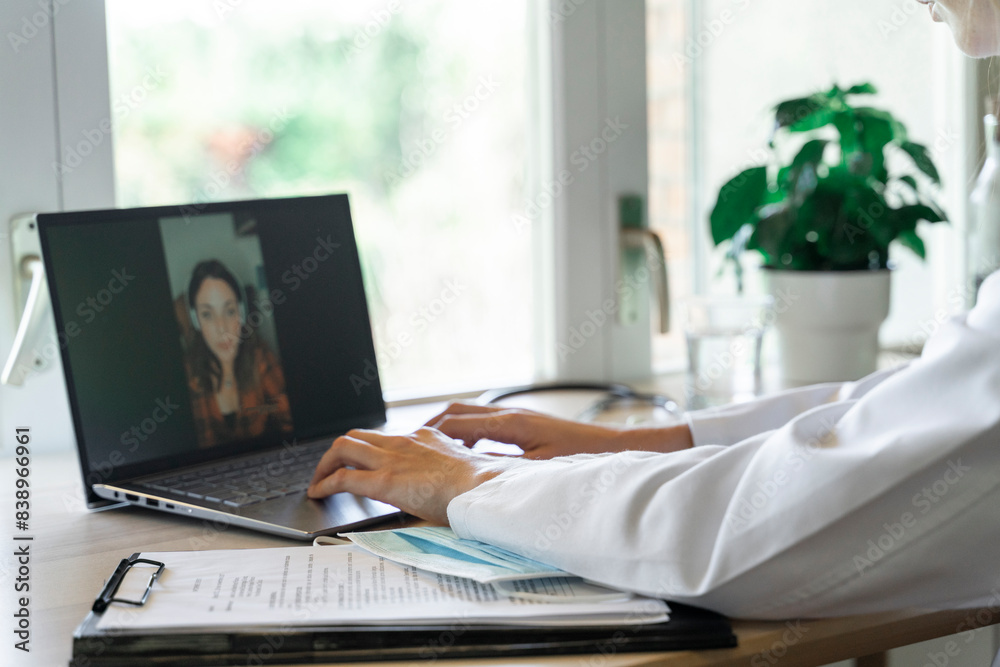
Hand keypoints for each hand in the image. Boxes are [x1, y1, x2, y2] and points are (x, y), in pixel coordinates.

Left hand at [306, 427, 522, 523]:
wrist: (485, 486)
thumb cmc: (482, 485)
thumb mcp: (463, 469)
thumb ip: (448, 472)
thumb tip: (451, 488)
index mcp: (425, 438)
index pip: (386, 438)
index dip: (368, 450)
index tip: (363, 463)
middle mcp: (405, 442)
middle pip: (358, 436)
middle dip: (339, 452)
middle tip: (331, 469)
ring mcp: (393, 459)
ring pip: (343, 448)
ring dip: (325, 465)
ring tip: (318, 482)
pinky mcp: (385, 481)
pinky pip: (344, 478)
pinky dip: (325, 484)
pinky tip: (319, 494)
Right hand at [425, 401, 693, 459]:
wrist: (615, 446)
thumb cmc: (582, 458)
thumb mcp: (539, 471)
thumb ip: (504, 474)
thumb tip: (472, 480)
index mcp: (510, 424)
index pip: (456, 423)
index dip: (429, 435)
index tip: (409, 449)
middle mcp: (510, 414)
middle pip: (456, 411)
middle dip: (429, 427)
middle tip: (408, 446)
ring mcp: (517, 416)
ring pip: (469, 414)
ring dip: (447, 428)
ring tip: (428, 448)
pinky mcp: (524, 424)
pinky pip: (484, 423)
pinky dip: (466, 433)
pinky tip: (464, 453)